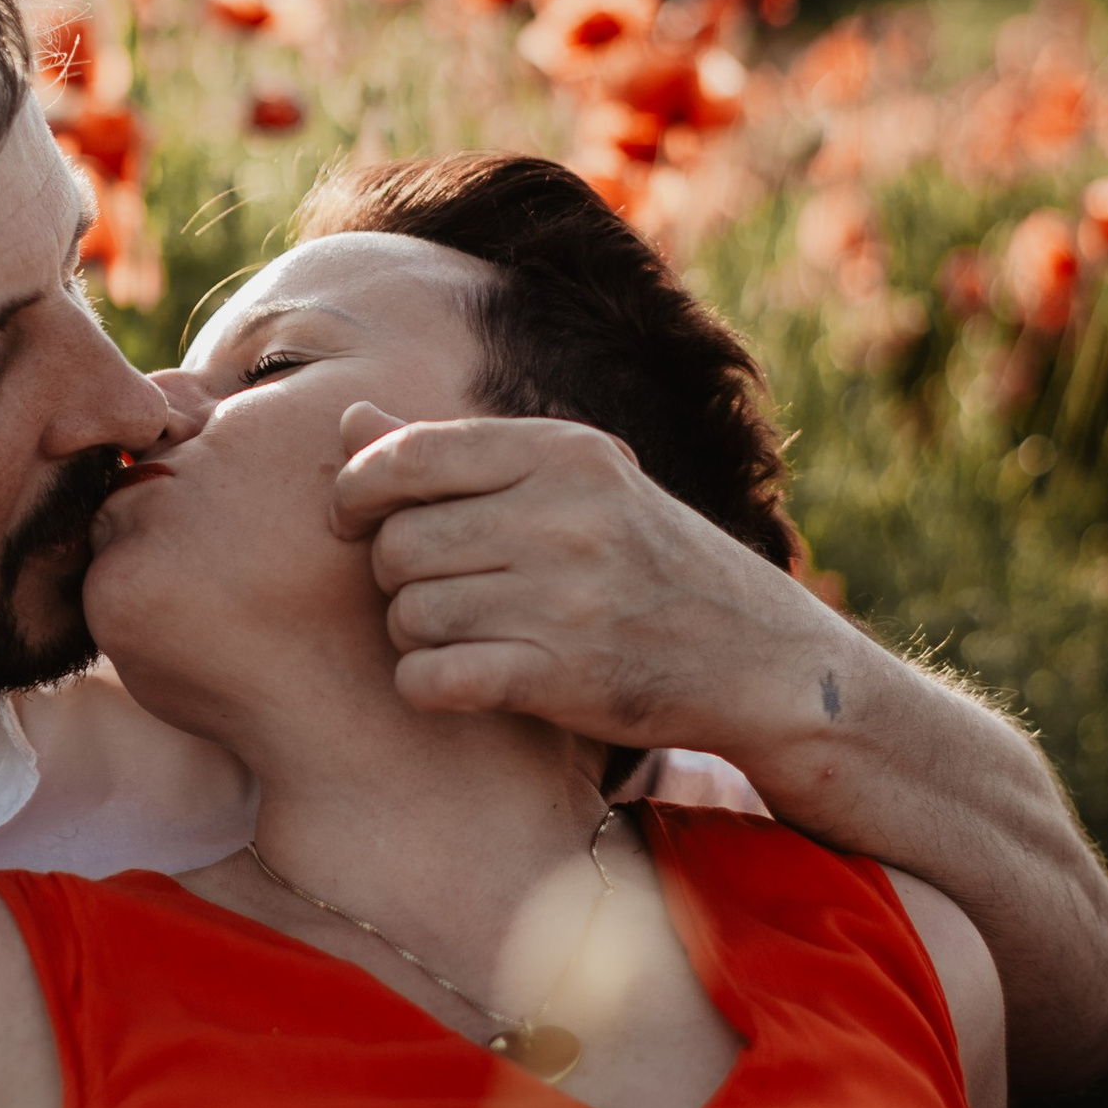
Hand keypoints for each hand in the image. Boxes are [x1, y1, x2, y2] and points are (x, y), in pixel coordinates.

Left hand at [330, 401, 821, 752]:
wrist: (757, 656)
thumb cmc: (646, 561)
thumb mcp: (576, 485)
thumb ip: (461, 455)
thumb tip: (350, 423)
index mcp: (565, 452)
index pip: (410, 454)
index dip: (357, 488)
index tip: (352, 517)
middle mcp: (566, 517)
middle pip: (399, 542)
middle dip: (393, 573)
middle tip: (431, 589)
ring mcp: (565, 599)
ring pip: (409, 614)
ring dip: (413, 634)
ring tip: (458, 634)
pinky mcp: (562, 677)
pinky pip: (432, 678)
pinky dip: (425, 684)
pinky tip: (455, 680)